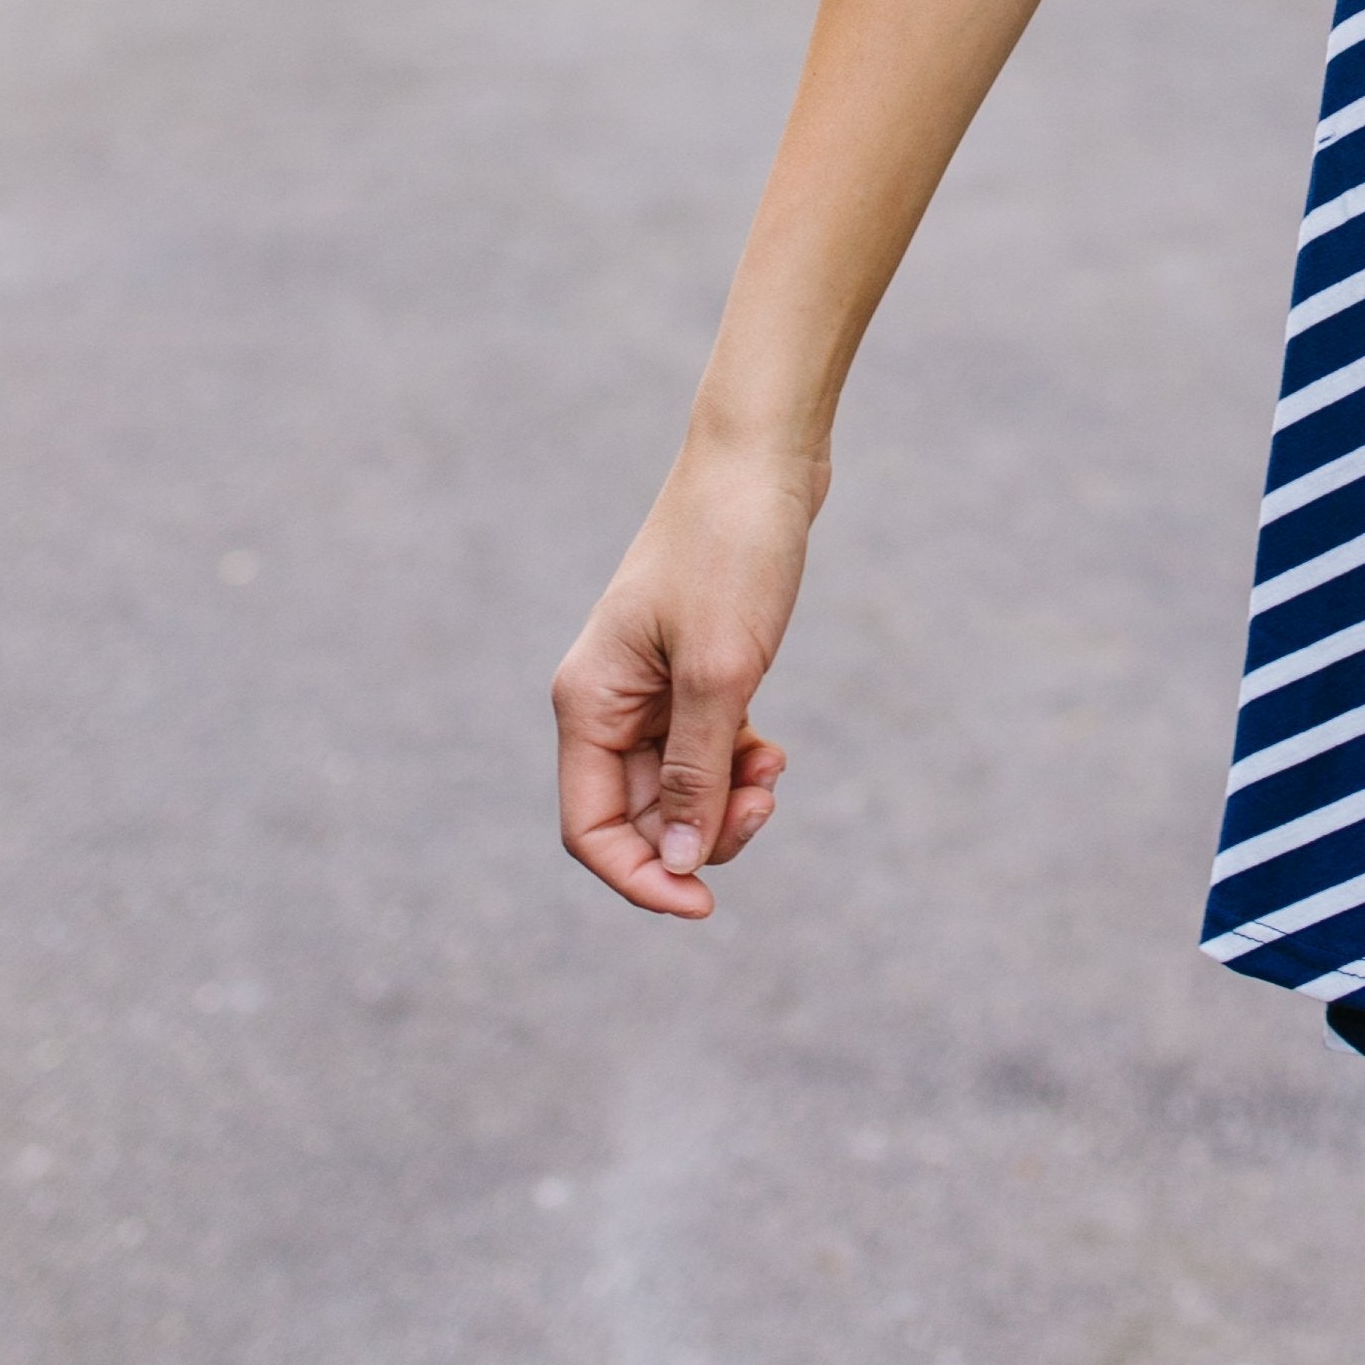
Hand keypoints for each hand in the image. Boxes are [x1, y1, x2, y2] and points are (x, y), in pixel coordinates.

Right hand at [552, 434, 819, 916]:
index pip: (591, 831)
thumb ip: (697, 773)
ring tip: (774, 773)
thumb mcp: (720, 671)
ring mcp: (647, 688)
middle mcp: (608, 702)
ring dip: (726, 801)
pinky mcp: (689, 672)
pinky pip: (703, 752)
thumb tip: (681, 862)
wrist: (763, 459)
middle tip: (766, 805)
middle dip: (700, 833)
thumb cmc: (732, 551)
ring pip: (676, 789)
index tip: (705, 904)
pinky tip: (773, 751)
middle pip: (638, 817)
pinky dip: (737, 765)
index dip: (642, 878)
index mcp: (590, 703)